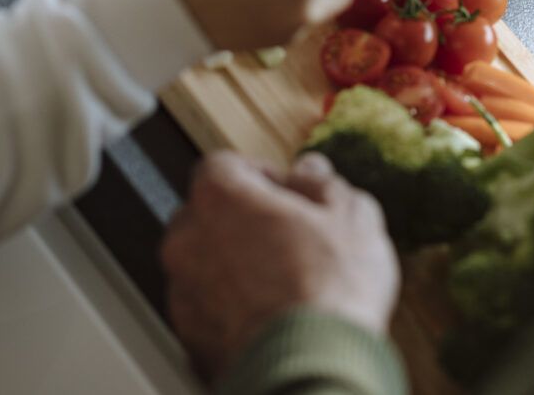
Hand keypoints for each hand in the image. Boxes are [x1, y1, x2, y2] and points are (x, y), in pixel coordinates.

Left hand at [161, 150, 399, 380]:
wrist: (313, 368)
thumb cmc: (330, 290)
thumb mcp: (350, 216)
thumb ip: (323, 184)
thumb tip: (312, 172)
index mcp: (219, 197)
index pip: (225, 165)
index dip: (262, 174)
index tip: (289, 191)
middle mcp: (188, 240)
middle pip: (209, 214)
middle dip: (245, 219)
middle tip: (290, 235)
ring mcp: (183, 293)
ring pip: (205, 264)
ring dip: (236, 265)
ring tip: (286, 281)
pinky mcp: (189, 338)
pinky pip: (208, 309)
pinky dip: (232, 308)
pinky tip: (273, 314)